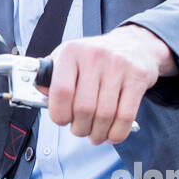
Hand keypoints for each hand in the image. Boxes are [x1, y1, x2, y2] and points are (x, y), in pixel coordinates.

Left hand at [42, 25, 173, 144]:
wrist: (132, 43)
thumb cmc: (94, 56)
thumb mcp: (68, 58)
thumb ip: (51, 78)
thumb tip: (41, 97)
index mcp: (71, 52)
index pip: (61, 91)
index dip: (59, 113)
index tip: (61, 120)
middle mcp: (94, 56)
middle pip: (84, 108)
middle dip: (80, 128)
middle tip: (80, 130)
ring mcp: (118, 65)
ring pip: (105, 115)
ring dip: (98, 133)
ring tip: (95, 134)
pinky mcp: (137, 76)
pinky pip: (126, 115)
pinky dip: (117, 132)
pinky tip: (111, 133)